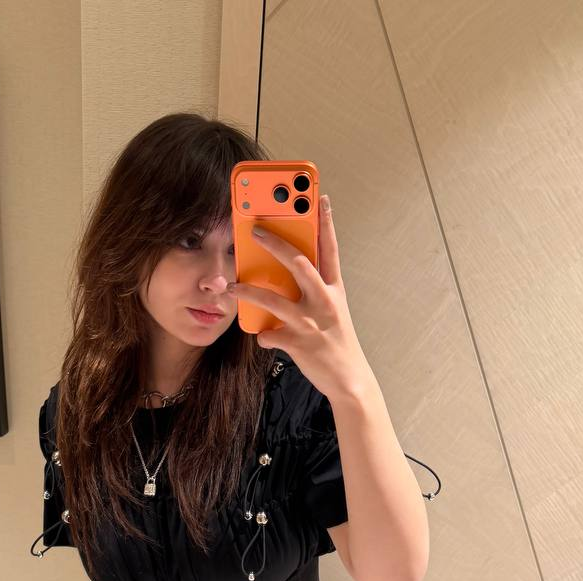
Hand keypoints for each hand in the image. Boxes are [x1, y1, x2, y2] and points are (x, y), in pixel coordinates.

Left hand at [227, 194, 371, 402]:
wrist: (349, 380)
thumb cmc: (336, 342)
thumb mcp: (332, 312)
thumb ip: (313, 292)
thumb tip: (285, 276)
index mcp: (335, 290)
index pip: (330, 250)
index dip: (326, 223)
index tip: (320, 198)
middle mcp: (324, 302)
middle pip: (299, 264)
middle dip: (276, 244)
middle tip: (256, 230)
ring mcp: (311, 323)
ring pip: (275, 300)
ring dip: (250, 291)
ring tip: (234, 285)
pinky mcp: (299, 344)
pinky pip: (271, 336)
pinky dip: (263, 336)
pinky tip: (261, 337)